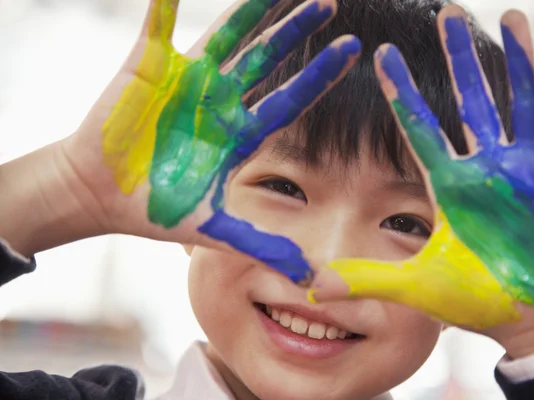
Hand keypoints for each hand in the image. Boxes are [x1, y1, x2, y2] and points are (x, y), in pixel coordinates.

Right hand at [52, 0, 358, 281]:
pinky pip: (158, 25)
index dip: (320, 75)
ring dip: (252, 8)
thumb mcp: (212, 230)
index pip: (289, 99)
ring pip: (227, 35)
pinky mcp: (149, 67)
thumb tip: (308, 276)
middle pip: (267, 58)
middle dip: (296, 30)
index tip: (353, 50)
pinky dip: (165, 3)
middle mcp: (220, 101)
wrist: (101, 195)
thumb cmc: (154, 210)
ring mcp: (187, 81)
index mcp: (238, 134)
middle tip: (329, 3)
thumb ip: (260, 244)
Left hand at [309, 5, 533, 356]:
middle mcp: (487, 168)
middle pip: (471, 100)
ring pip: (521, 103)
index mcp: (450, 186)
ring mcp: (529, 171)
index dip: (401, 91)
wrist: (529, 317)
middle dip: (460, 57)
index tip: (380, 55)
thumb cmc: (474, 300)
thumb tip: (311, 288)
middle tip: (449, 12)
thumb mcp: (415, 286)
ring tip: (513, 15)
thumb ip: (366, 280)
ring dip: (519, 61)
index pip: (419, 128)